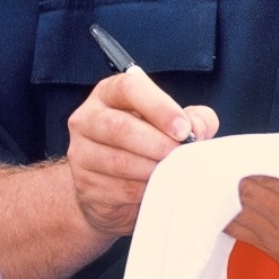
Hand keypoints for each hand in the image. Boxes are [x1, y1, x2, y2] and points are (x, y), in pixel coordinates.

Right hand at [67, 67, 218, 235]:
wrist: (113, 188)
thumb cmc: (148, 145)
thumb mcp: (174, 124)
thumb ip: (194, 118)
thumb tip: (198, 128)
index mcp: (110, 93)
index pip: (129, 88)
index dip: (160, 107)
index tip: (183, 128)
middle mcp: (88, 118)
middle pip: (119, 127)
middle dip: (158, 143)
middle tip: (180, 154)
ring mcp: (81, 153)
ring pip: (119, 161)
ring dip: (153, 169)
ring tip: (172, 171)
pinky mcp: (84, 185)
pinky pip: (119, 189)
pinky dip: (144, 190)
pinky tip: (156, 187)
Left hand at [225, 176, 278, 278]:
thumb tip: (265, 170)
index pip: (259, 188)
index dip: (250, 173)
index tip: (248, 162)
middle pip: (245, 201)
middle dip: (238, 183)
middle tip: (235, 169)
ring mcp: (270, 243)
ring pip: (237, 217)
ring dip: (231, 200)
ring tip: (227, 185)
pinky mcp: (266, 250)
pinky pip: (237, 232)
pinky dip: (230, 217)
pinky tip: (225, 206)